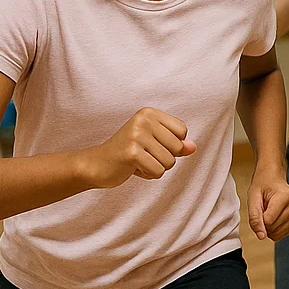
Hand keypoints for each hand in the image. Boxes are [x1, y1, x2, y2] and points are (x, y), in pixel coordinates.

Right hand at [82, 108, 196, 188]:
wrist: (96, 165)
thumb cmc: (128, 153)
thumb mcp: (154, 144)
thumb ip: (176, 144)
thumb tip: (193, 147)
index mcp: (149, 113)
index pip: (182, 131)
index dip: (173, 144)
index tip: (153, 144)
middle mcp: (143, 120)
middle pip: (178, 148)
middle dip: (165, 159)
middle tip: (144, 155)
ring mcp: (137, 135)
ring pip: (169, 162)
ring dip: (156, 168)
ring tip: (138, 162)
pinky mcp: (132, 152)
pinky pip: (158, 171)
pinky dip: (148, 175)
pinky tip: (133, 168)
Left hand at [247, 168, 288, 240]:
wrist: (273, 179)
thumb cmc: (263, 186)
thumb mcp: (253, 198)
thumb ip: (255, 218)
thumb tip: (261, 236)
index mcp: (285, 196)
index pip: (268, 221)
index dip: (259, 218)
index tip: (260, 208)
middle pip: (273, 229)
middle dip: (264, 223)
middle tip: (265, 209)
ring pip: (278, 234)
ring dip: (270, 227)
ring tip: (270, 212)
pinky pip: (283, 234)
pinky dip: (276, 229)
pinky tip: (276, 217)